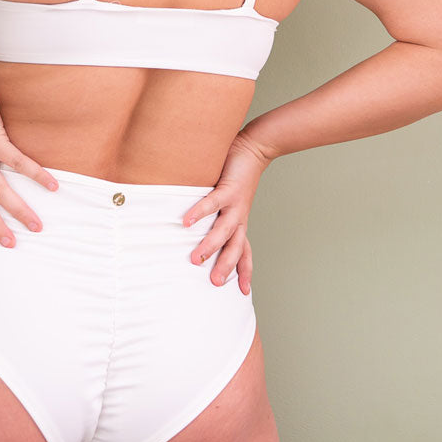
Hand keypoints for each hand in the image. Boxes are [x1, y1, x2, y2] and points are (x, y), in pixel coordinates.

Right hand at [181, 131, 272, 294]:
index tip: (243, 292)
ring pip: (224, 231)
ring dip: (210, 246)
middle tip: (214, 284)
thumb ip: (215, 214)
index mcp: (239, 222)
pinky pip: (212, 203)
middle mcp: (239, 217)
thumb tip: (194, 227)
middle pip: (236, 248)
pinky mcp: (229, 189)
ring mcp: (235, 204)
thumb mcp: (229, 200)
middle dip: (226, 267)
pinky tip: (186, 222)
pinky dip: (199, 213)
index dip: (244, 271)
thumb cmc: (237, 175)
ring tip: (195, 260)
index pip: (244, 252)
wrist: (255, 149)